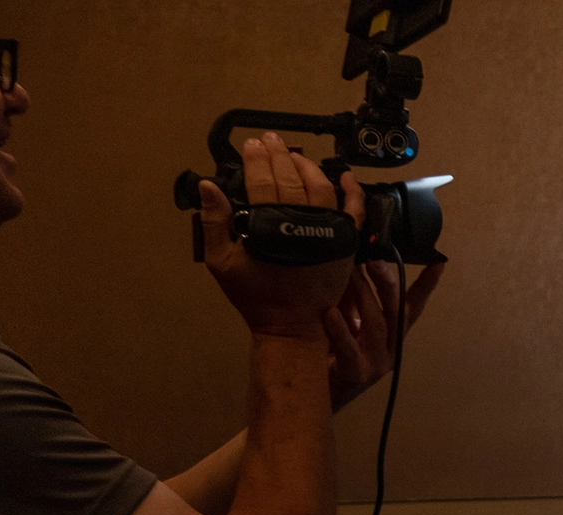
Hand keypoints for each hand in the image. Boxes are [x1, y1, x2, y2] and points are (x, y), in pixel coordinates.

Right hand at [197, 132, 362, 338]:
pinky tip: (344, 175)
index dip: (256, 160)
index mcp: (270, 228)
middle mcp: (302, 226)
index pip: (262, 182)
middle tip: (270, 141)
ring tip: (294, 156)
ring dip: (307, 166)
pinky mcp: (346, 243)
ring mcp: (328, 232)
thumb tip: (208, 186)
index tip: (252, 145)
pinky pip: (354, 210)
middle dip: (279, 155)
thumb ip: (214, 222)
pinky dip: (352, 190)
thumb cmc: (257, 297)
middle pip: (291, 179)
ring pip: (321, 187)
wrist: (292, 325)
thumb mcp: (223, 263)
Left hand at [324, 260, 444, 410]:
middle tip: (375, 258)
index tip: (439, 262)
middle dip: (388, 283)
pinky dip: (341, 331)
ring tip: (351, 273)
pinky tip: (330, 313)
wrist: (315, 395)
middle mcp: (390, 349)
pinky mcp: (355, 376)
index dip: (426, 286)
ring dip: (365, 296)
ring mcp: (376, 364)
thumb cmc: (331, 352)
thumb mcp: (348, 321)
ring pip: (377, 326)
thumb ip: (353, 298)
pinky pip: (350, 351)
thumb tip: (350, 259)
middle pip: (397, 312)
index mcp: (392, 335)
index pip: (412, 307)